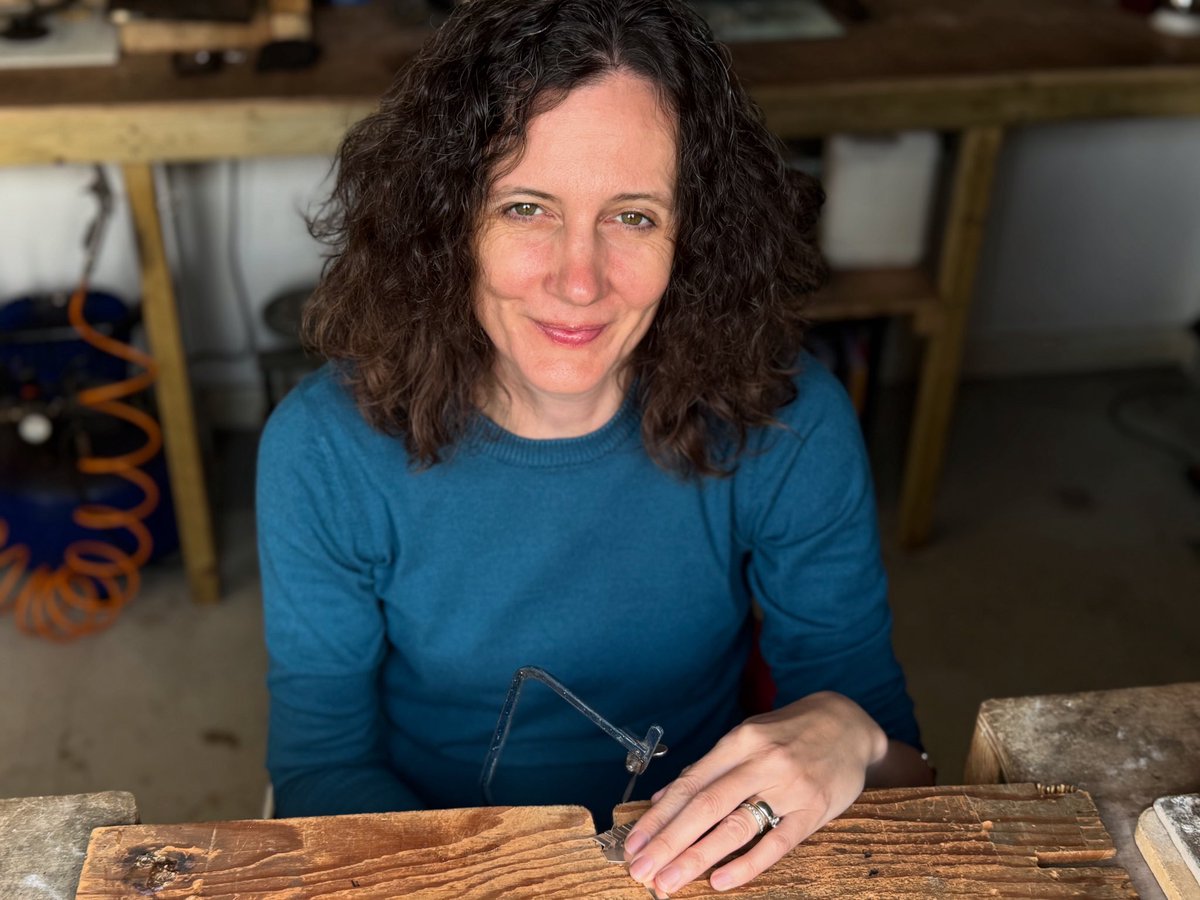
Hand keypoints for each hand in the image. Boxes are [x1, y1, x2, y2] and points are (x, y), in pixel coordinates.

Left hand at [622, 691, 886, 895]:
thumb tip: (663, 799)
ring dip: (696, 858)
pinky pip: (776, 843)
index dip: (658, 816)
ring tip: (668, 882)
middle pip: (705, 807)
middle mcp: (761, 762)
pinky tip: (720, 881)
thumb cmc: (790, 733)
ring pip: (735, 826)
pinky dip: (746, 864)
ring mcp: (789, 787)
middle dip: (668, 842)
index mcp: (739, 741)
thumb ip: (709, 768)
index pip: (690, 783)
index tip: (632, 843)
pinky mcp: (814, 810)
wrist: (849, 723)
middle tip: (640, 871)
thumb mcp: (748, 737)